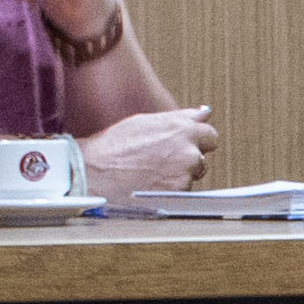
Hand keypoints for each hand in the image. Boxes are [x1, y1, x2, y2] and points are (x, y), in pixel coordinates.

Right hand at [81, 105, 216, 194]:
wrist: (94, 173)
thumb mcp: (145, 122)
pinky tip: (150, 185)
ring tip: (150, 173)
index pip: (210, 134)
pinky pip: (182, 192)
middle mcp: (188, 148)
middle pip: (202, 157)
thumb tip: (204, 112)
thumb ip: (180, 118)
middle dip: (188, 159)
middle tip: (161, 162)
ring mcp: (185, 172)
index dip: (197, 140)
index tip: (187, 145)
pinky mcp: (179, 192)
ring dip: (178, 175)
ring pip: (192, 175)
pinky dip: (170, 190)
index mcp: (181, 128)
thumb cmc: (113, 146)